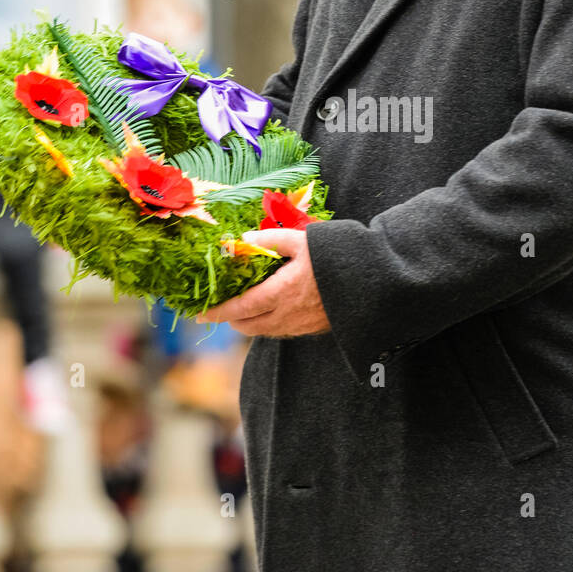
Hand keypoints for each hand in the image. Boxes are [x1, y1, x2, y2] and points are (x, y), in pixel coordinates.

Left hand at [198, 228, 331, 337]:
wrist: (372, 281)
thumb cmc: (336, 256)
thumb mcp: (302, 240)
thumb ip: (269, 241)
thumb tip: (242, 240)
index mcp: (280, 293)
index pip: (239, 309)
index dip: (217, 313)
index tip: (200, 314)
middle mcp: (286, 316)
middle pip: (247, 326)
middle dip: (231, 318)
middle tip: (223, 305)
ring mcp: (299, 325)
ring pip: (263, 331)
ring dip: (249, 321)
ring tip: (244, 306)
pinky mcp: (312, 329)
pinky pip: (281, 330)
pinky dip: (268, 322)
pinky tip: (272, 307)